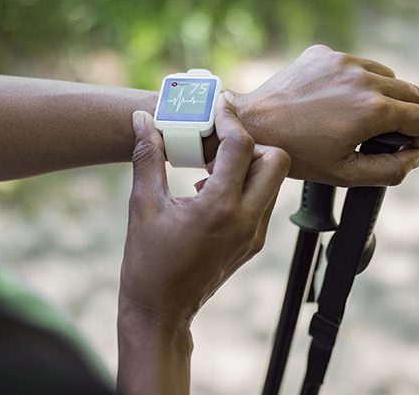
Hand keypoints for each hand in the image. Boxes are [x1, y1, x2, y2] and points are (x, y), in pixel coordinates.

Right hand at [119, 93, 290, 331]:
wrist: (161, 312)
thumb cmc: (147, 261)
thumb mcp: (143, 205)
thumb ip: (147, 157)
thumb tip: (143, 120)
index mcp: (219, 208)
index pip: (241, 146)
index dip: (228, 119)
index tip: (215, 105)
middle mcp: (246, 220)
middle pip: (276, 160)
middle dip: (250, 142)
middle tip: (218, 141)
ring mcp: (253, 235)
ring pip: (273, 182)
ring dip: (249, 164)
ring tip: (210, 165)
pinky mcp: (252, 244)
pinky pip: (263, 201)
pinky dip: (245, 186)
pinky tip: (210, 191)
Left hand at [234, 45, 418, 186]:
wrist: (252, 125)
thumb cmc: (297, 154)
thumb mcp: (345, 173)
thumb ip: (391, 170)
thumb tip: (416, 157)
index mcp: (373, 109)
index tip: (404, 149)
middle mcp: (363, 77)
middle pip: (412, 93)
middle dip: (406, 117)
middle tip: (384, 137)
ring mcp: (342, 60)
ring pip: (386, 76)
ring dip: (382, 97)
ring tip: (357, 120)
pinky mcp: (323, 52)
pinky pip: (355, 64)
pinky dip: (354, 82)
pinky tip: (331, 102)